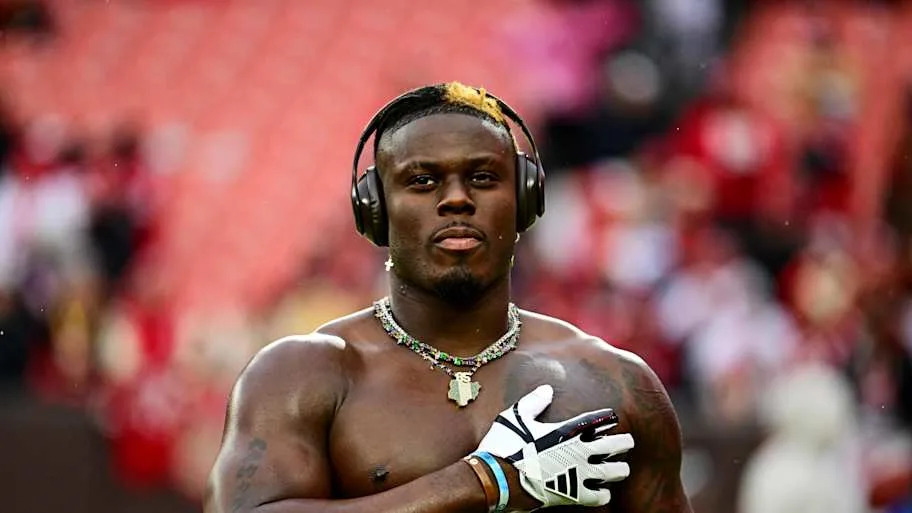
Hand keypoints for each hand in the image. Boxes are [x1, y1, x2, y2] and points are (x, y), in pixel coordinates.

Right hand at [475, 385, 633, 509]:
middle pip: (613, 446)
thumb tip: (548, 389)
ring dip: (619, 470)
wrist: (497, 479)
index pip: (597, 421)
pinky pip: (599, 497)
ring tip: (623, 469)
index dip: (608, 419)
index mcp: (566, 431)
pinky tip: (604, 492)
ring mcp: (577, 474)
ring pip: (612, 472)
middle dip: (624, 443)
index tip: (613, 417)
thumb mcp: (515, 416)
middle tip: (629, 442)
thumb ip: (534, 402)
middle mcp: (577, 451)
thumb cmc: (504, 446)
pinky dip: (604, 494)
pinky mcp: (573, 495)